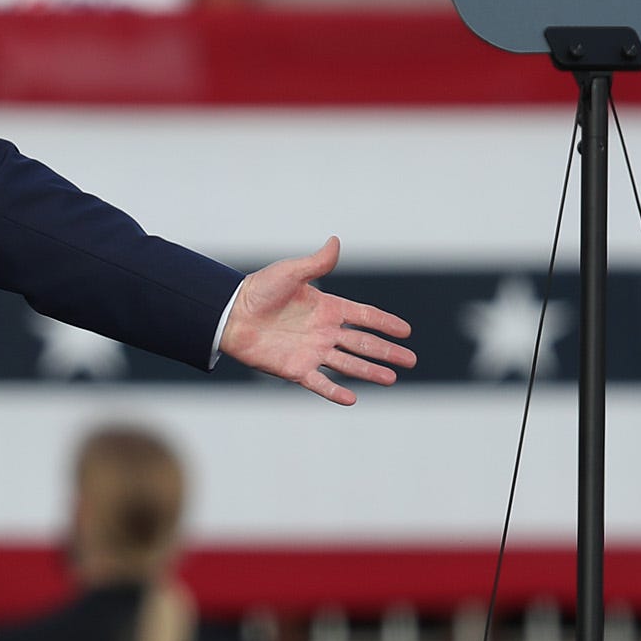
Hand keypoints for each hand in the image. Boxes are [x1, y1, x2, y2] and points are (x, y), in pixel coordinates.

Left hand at [217, 238, 414, 403]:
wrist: (229, 315)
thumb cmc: (257, 290)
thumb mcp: (289, 273)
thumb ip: (316, 263)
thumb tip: (336, 241)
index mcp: (326, 308)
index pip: (363, 316)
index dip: (385, 323)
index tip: (406, 331)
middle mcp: (323, 332)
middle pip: (363, 343)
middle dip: (387, 352)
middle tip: (411, 360)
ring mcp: (311, 351)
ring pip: (348, 364)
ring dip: (370, 371)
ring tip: (392, 379)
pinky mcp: (295, 369)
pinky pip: (320, 383)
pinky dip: (335, 392)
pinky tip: (352, 399)